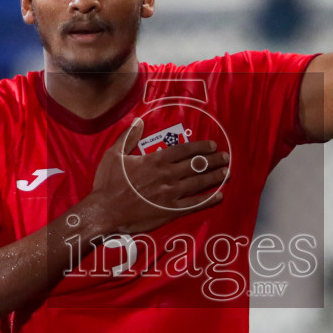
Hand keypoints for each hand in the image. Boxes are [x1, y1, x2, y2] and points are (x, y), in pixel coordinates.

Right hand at [82, 117, 229, 235]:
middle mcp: (167, 175)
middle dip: (214, 161)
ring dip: (215, 177)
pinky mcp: (170, 210)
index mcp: (156, 160)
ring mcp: (171, 194)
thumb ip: (128, 137)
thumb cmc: (108, 183)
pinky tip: (219, 196)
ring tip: (227, 173)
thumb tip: (138, 121)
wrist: (105, 211)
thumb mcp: (114, 155)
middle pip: (196, 165)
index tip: (212, 146)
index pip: (184, 150)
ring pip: (199, 183)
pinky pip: (194, 205)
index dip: (201, 147)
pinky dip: (208, 200)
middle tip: (226, 158)